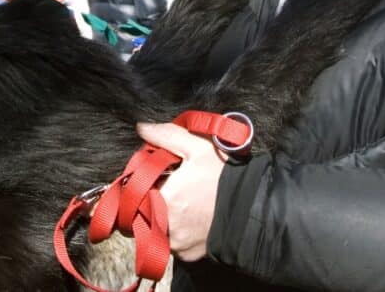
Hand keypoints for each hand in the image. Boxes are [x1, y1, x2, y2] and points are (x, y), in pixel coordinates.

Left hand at [137, 122, 227, 260]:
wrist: (253, 209)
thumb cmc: (224, 177)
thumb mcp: (198, 147)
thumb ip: (166, 135)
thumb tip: (142, 128)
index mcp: (162, 199)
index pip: (131, 194)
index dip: (137, 185)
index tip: (149, 179)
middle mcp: (164, 226)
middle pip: (140, 214)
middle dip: (147, 201)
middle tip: (167, 189)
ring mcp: (175, 244)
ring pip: (154, 230)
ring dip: (160, 218)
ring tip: (182, 203)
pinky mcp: (186, 256)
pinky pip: (171, 244)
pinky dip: (176, 232)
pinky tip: (191, 218)